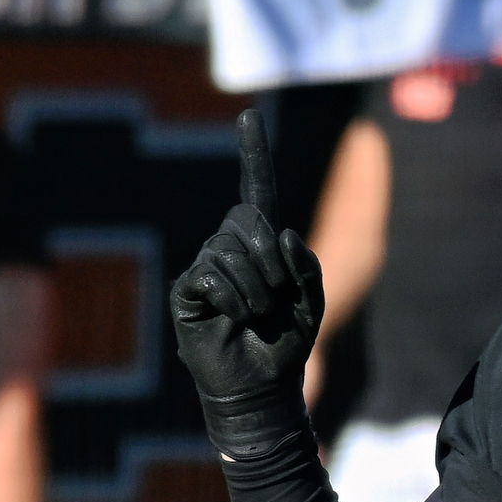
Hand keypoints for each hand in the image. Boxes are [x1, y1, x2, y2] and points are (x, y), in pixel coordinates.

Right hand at [170, 109, 324, 457]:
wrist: (262, 386)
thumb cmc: (285, 344)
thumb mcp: (312, 301)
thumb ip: (306, 264)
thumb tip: (283, 231)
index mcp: (261, 245)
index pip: (256, 191)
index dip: (253, 155)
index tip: (248, 116)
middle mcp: (228, 247)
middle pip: (247, 220)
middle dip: (272, 258)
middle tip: (276, 299)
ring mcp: (205, 266)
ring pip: (231, 250)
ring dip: (257, 289)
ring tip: (257, 316)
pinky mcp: (189, 290)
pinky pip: (213, 275)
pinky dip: (236, 300)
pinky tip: (235, 320)